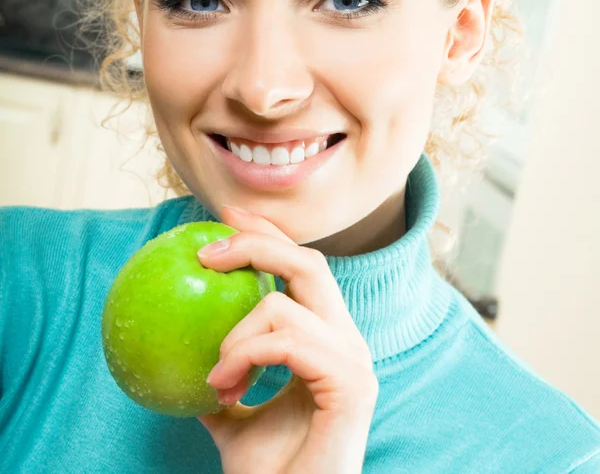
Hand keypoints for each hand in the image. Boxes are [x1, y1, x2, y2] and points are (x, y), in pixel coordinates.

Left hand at [196, 206, 378, 473]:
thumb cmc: (270, 471)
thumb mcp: (233, 416)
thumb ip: (223, 377)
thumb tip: (183, 349)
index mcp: (327, 340)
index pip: (304, 270)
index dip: (269, 237)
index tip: (226, 220)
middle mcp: (347, 341)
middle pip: (309, 264)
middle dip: (256, 246)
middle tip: (206, 253)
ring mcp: (354, 360)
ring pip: (288, 304)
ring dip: (236, 333)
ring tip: (215, 374)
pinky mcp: (352, 382)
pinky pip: (287, 341)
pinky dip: (245, 355)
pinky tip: (224, 385)